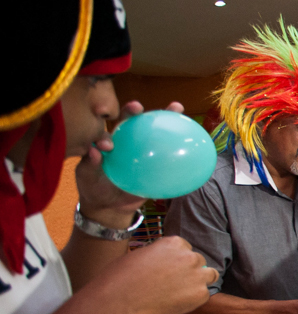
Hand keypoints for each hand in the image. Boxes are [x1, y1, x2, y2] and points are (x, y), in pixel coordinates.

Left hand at [75, 100, 185, 228]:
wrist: (110, 207)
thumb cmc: (94, 188)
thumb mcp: (87, 177)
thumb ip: (90, 164)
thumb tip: (95, 151)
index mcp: (115, 140)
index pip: (122, 121)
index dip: (128, 114)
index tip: (133, 112)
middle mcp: (130, 143)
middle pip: (140, 122)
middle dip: (147, 110)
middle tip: (151, 106)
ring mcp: (144, 155)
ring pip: (157, 136)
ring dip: (169, 120)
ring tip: (179, 107)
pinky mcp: (155, 168)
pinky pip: (168, 160)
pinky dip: (180, 152)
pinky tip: (194, 146)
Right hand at [97, 236, 215, 313]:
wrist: (121, 300)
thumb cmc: (122, 277)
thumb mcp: (142, 254)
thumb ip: (161, 255)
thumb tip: (167, 261)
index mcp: (174, 242)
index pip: (185, 248)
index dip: (177, 260)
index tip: (168, 270)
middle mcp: (189, 256)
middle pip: (198, 261)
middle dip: (188, 270)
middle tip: (173, 283)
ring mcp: (197, 275)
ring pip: (209, 275)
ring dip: (199, 281)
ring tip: (182, 292)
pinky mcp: (201, 294)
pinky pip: (204, 294)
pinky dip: (195, 299)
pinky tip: (178, 303)